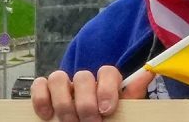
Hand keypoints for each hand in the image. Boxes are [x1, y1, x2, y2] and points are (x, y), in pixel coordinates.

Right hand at [30, 65, 154, 121]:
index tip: (107, 110)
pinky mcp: (45, 94)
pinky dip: (40, 98)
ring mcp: (64, 86)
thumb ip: (132, 94)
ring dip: (64, 102)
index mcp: (105, 83)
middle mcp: (84, 82)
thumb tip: (149, 72)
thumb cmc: (109, 121)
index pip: (107, 72)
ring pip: (58, 77)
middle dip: (85, 102)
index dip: (106, 89)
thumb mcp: (123, 112)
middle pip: (82, 76)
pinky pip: (39, 85)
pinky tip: (47, 115)